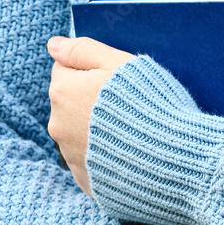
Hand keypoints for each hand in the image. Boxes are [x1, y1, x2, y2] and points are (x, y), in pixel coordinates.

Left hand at [47, 36, 133, 194]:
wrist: (171, 158)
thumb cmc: (148, 104)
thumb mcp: (118, 63)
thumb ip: (82, 50)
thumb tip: (53, 45)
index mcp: (63, 91)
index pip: (65, 70)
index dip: (92, 71)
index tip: (115, 80)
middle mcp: (59, 124)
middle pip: (69, 103)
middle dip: (90, 101)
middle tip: (127, 105)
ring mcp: (70, 155)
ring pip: (78, 132)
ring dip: (96, 129)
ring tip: (131, 130)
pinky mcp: (86, 179)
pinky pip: (91, 160)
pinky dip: (104, 155)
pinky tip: (128, 151)